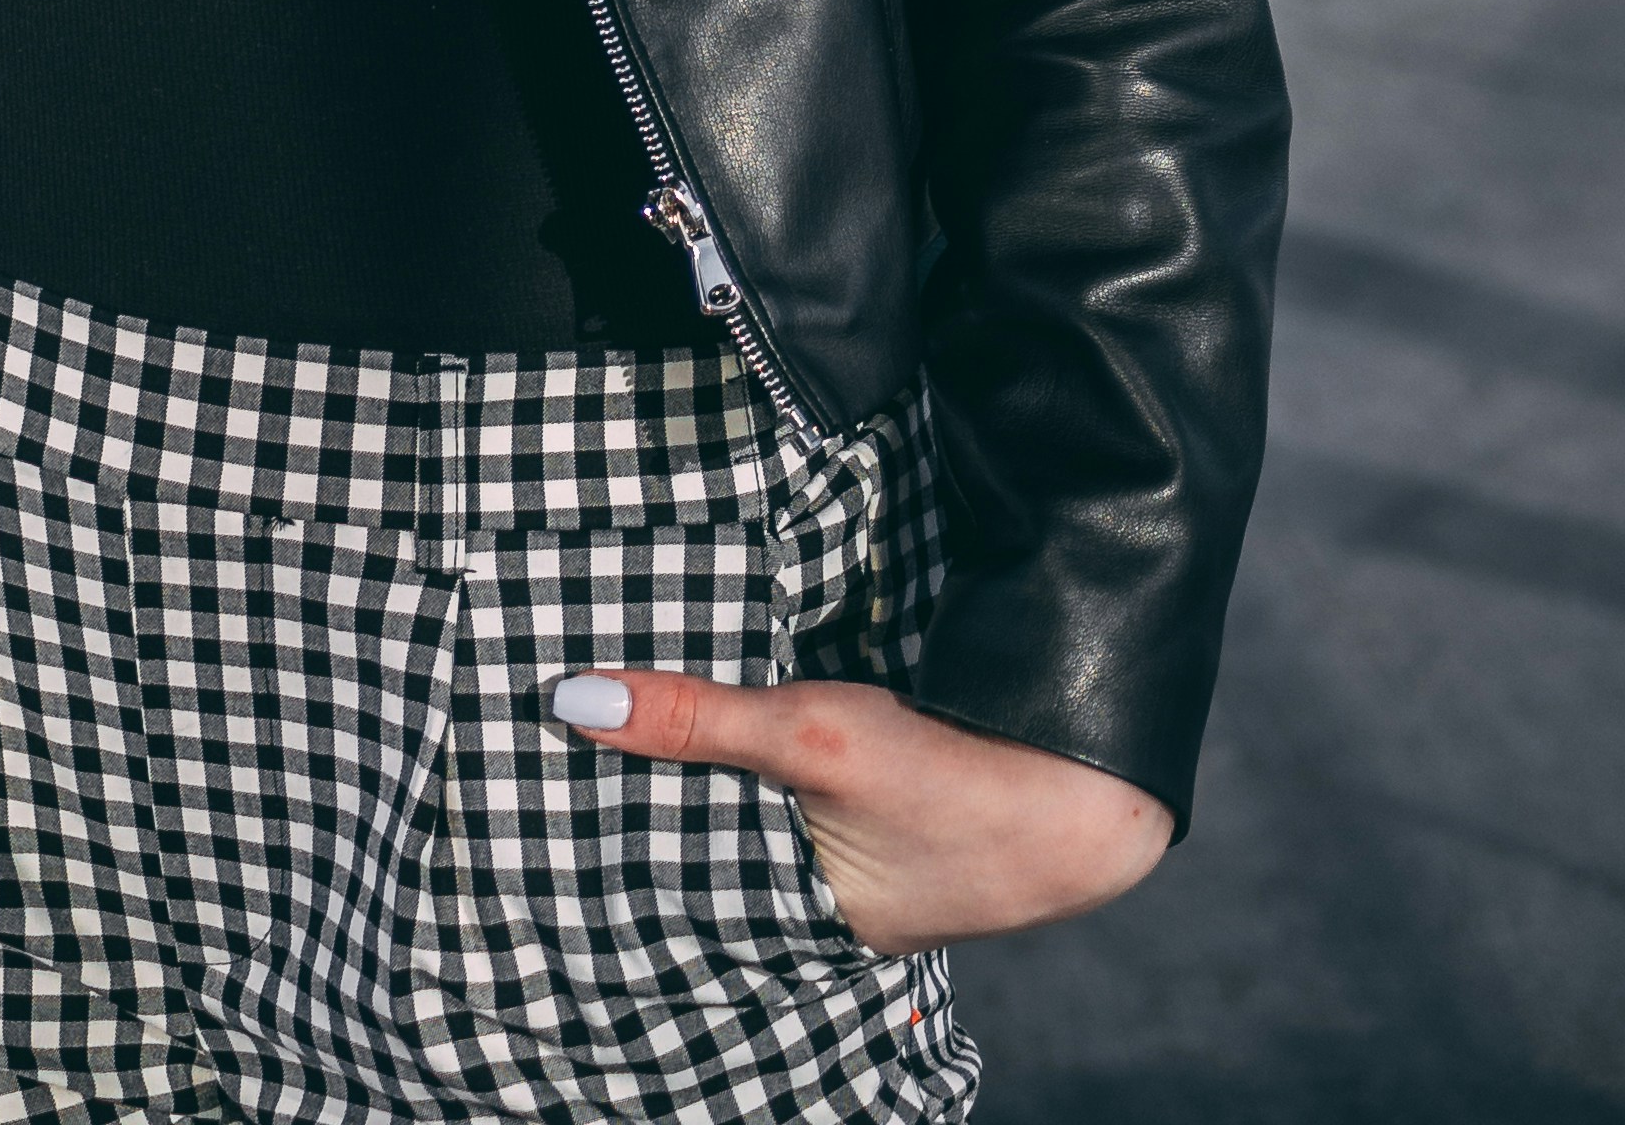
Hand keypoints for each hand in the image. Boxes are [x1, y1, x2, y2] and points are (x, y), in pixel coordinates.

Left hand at [547, 669, 1169, 954]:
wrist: (1089, 784)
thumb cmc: (953, 780)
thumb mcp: (810, 738)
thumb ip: (697, 721)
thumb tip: (573, 702)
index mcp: (795, 923)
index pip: (672, 886)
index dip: (611, 841)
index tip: (536, 798)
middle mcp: (820, 907)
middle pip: (709, 847)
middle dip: (649, 800)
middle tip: (556, 745)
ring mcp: (859, 864)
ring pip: (752, 816)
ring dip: (706, 773)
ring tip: (617, 720)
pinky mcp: (887, 815)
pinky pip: (796, 791)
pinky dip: (758, 756)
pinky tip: (722, 713)